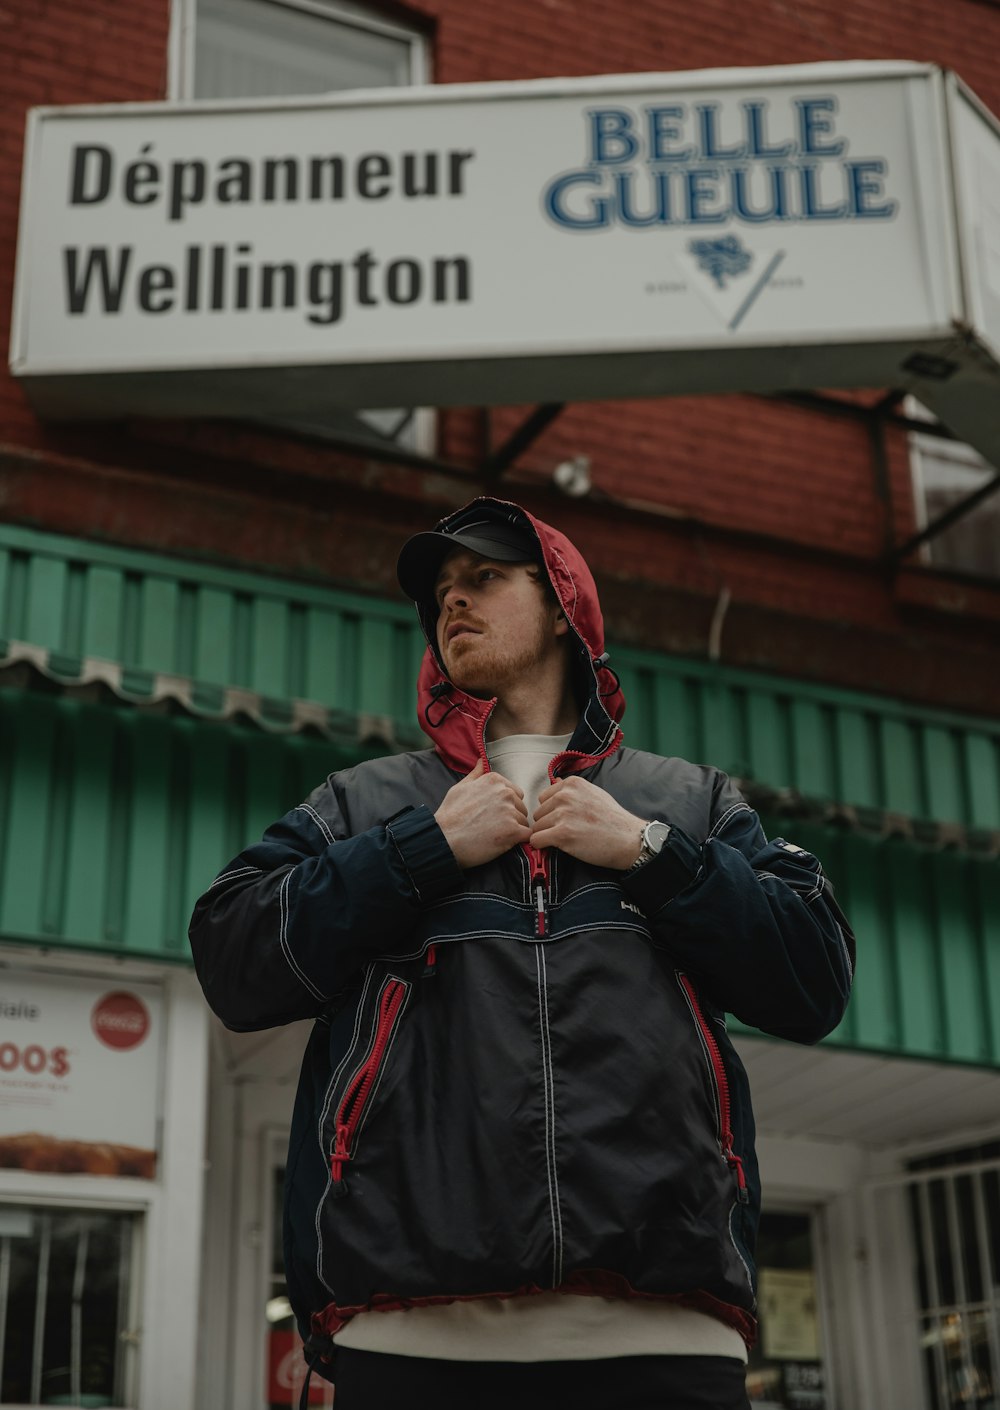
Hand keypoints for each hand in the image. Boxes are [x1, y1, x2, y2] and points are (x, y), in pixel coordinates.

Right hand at [435, 760, 530, 868]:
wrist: (444, 839)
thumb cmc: (449, 815)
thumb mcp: (460, 788)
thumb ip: (476, 774)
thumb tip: (481, 761)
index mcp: (494, 780)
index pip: (515, 793)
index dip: (506, 806)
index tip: (492, 814)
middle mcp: (505, 793)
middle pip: (521, 807)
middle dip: (511, 817)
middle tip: (492, 827)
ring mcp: (510, 811)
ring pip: (523, 822)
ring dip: (514, 830)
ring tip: (494, 836)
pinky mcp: (514, 831)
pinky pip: (527, 835)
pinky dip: (519, 840)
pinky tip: (504, 843)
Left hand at [530, 776, 645, 870]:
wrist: (628, 839)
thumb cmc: (613, 819)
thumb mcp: (594, 793)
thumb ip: (573, 790)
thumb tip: (557, 783)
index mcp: (572, 784)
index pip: (543, 798)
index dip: (551, 812)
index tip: (564, 819)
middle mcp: (565, 795)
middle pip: (538, 813)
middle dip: (548, 824)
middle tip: (567, 831)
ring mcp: (563, 814)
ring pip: (537, 828)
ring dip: (547, 836)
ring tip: (567, 839)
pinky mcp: (562, 833)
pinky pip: (536, 840)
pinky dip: (542, 846)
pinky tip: (556, 847)